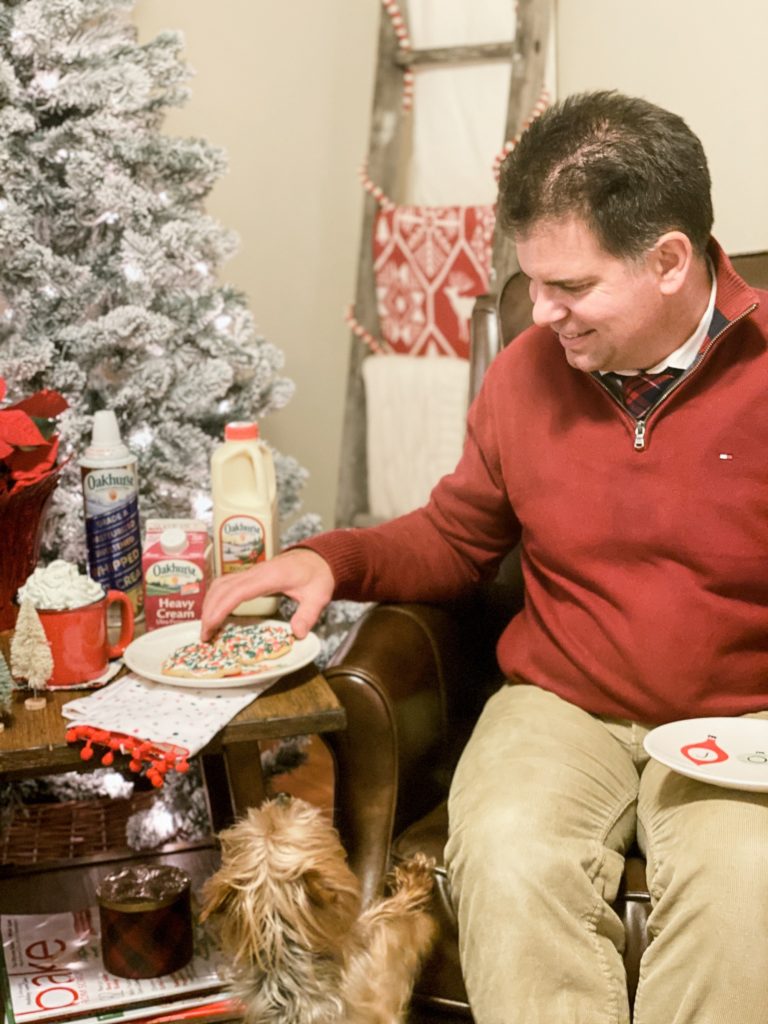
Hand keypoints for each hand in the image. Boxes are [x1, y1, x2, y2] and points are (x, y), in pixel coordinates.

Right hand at [200, 548, 334, 640]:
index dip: (221, 608)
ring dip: (209, 604)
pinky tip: (214, 613)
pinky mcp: (249, 576)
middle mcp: (255, 573)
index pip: (237, 592)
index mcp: (270, 577)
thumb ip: (308, 614)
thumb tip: (298, 634)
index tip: (211, 626)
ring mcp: (250, 573)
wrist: (317, 558)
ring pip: (220, 584)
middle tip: (204, 636)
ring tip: (206, 628)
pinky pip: (225, 584)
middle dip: (209, 611)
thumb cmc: (317, 575)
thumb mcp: (318, 596)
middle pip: (222, 588)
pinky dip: (215, 598)